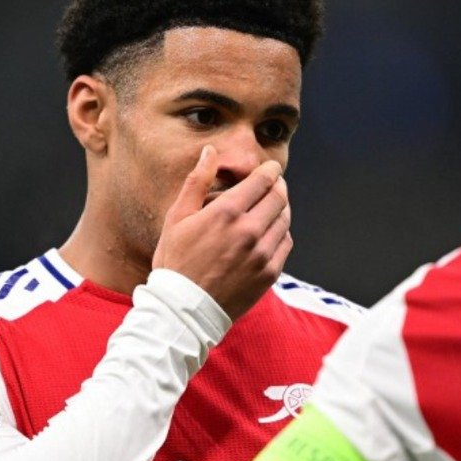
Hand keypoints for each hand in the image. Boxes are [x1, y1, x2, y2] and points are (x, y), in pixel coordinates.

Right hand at [152, 146, 291, 319]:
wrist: (183, 309)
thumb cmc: (175, 261)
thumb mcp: (177, 217)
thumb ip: (197, 181)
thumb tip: (210, 151)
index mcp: (226, 213)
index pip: (263, 180)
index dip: (269, 170)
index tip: (269, 169)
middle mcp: (249, 231)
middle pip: (279, 197)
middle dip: (277, 186)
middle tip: (271, 186)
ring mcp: (262, 254)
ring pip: (285, 219)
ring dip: (280, 209)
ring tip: (269, 209)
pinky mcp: (269, 273)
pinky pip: (285, 243)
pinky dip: (281, 233)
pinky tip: (268, 234)